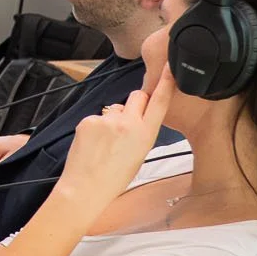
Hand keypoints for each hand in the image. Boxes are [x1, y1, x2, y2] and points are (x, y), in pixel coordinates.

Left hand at [57, 68, 175, 210]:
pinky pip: (96, 118)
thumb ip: (141, 133)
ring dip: (113, 119)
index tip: (170, 68)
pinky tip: (93, 144)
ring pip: (115, 108)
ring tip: (106, 143)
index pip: (159, 102)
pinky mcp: (88, 120)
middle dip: (136, 103)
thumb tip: (135, 121)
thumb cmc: (114, 178)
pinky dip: (96, 128)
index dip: (166, 83)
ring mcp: (106, 120)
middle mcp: (128, 123)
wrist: (86, 188)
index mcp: (146, 134)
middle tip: (128, 121)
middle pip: (138, 96)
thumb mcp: (139, 156)